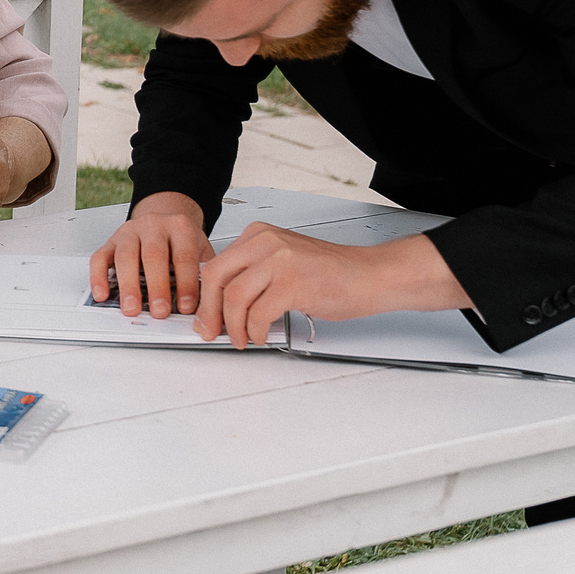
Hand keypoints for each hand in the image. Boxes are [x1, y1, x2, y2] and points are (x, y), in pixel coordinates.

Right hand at [88, 191, 211, 318]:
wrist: (165, 221)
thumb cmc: (182, 242)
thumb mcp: (201, 251)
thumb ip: (203, 273)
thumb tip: (207, 304)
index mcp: (180, 227)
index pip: (183, 255)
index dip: (186, 283)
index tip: (186, 306)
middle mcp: (153, 225)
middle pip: (153, 255)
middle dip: (157, 287)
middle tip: (159, 311)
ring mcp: (129, 232)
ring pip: (125, 256)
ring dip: (128, 285)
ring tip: (132, 307)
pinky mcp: (110, 242)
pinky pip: (99, 258)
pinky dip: (98, 278)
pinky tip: (103, 294)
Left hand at [193, 226, 472, 349]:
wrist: (370, 276)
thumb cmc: (331, 273)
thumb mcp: (284, 261)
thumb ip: (254, 273)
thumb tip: (221, 302)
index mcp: (259, 235)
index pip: (216, 265)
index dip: (205, 296)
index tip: (204, 316)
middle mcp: (266, 242)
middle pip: (216, 278)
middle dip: (209, 312)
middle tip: (211, 332)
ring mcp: (280, 260)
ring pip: (234, 298)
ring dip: (233, 326)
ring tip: (242, 339)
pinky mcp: (293, 283)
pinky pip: (258, 313)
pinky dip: (255, 331)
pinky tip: (262, 336)